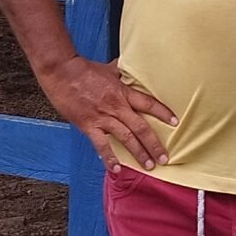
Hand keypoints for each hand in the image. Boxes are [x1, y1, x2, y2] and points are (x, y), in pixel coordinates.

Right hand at [38, 53, 175, 168]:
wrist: (61, 71)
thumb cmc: (82, 69)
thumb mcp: (107, 68)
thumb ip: (119, 71)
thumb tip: (126, 66)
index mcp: (122, 92)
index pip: (148, 103)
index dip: (163, 112)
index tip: (175, 122)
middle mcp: (116, 106)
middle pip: (141, 127)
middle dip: (154, 144)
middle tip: (164, 158)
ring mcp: (103, 117)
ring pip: (126, 138)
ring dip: (138, 153)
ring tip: (148, 166)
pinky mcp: (88, 125)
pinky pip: (101, 144)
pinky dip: (109, 158)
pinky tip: (117, 169)